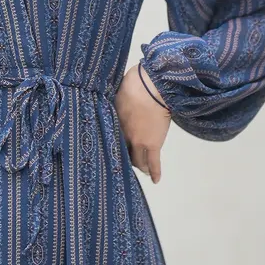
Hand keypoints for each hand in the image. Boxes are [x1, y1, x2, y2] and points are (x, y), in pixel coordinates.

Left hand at [115, 62, 171, 182]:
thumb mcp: (116, 92)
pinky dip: (155, 172)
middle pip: (121, 153)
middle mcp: (123, 135)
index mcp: (112, 121)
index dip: (111, 145)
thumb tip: (111, 100)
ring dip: (139, 165)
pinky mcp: (153, 144)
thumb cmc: (134, 83)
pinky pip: (154, 163)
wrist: (152, 86)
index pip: (109, 139)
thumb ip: (113, 102)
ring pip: (137, 160)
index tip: (110, 148)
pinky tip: (155, 180)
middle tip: (125, 161)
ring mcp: (138, 142)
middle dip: (124, 157)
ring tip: (142, 169)